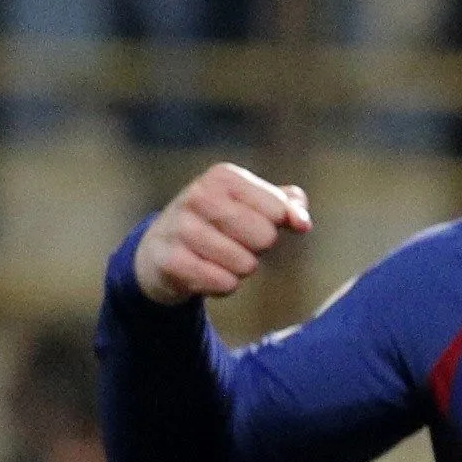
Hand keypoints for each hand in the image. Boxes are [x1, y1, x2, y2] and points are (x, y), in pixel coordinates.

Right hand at [133, 163, 311, 304]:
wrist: (159, 250)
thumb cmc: (219, 223)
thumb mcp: (253, 203)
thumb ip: (288, 205)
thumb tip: (302, 223)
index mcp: (223, 176)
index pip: (279, 209)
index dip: (277, 223)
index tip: (256, 221)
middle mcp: (198, 196)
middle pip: (266, 237)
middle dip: (258, 247)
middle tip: (234, 241)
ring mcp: (180, 229)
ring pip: (246, 264)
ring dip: (240, 268)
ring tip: (217, 256)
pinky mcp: (171, 262)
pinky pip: (225, 284)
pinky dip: (223, 285)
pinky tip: (204, 272)